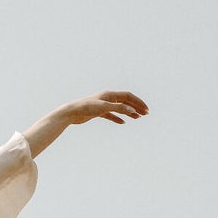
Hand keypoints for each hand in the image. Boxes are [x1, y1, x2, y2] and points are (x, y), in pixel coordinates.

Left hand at [23, 90, 147, 157]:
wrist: (71, 113)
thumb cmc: (86, 108)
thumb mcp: (104, 107)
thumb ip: (119, 108)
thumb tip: (132, 110)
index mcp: (109, 94)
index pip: (128, 96)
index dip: (138, 102)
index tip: (146, 109)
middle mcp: (107, 98)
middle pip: (125, 101)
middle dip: (136, 107)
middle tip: (145, 114)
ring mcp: (102, 105)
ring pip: (119, 108)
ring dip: (129, 112)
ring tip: (137, 118)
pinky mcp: (97, 112)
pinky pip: (111, 115)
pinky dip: (117, 118)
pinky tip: (122, 123)